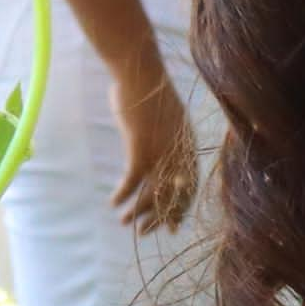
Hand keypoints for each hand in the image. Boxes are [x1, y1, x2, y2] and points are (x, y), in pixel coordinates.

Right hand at [112, 57, 197, 233]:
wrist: (140, 73)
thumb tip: (159, 148)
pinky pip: (133, 180)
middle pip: (173, 195)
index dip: (181, 208)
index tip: (172, 227)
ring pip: (152, 191)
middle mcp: (178, 152)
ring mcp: (160, 151)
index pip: (190, 186)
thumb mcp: (166, 116)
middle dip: (160, 217)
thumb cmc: (149, 92)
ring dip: (138, 211)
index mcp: (187, 146)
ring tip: (126, 224)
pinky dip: (123, 194)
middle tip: (145, 232)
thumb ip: (167, 136)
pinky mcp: (140, 147)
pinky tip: (114, 203)